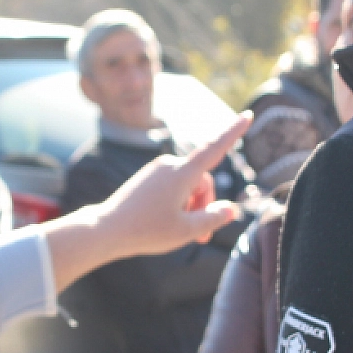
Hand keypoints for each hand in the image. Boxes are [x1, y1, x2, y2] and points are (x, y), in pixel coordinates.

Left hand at [43, 114, 250, 291]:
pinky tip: (168, 224)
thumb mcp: (187, 230)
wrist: (106, 229)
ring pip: (187, 186)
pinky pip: (172, 186)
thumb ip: (213, 218)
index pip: (216, 148)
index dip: (234, 132)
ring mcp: (156, 170)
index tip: (247, 115)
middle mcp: (169, 164)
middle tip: (201, 237)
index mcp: (183, 172)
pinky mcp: (146, 178)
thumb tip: (229, 209)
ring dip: (191, 207)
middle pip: (202, 181)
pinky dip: (178, 203)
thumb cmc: (147, 230)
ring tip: (183, 234)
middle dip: (205, 206)